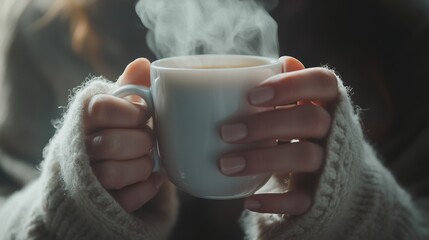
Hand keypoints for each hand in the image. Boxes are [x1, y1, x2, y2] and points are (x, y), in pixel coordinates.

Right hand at [84, 58, 162, 212]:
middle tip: (149, 140)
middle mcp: (79, 148)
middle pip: (108, 144)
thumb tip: (143, 64)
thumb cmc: (116, 130)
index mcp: (84, 119)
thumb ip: (130, 87)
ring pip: (112, 174)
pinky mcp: (101, 203)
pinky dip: (146, 188)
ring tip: (150, 160)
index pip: (100, 108)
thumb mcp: (121, 106)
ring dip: (142, 166)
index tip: (144, 113)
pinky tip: (154, 178)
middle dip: (140, 141)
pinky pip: (124, 200)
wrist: (99, 168)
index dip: (129, 112)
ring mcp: (86, 179)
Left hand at [219, 56, 338, 214]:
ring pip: (305, 156)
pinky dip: (276, 202)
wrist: (335, 177)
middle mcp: (335, 130)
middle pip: (311, 119)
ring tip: (225, 164)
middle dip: (267, 124)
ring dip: (262, 159)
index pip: (323, 82)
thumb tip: (261, 66)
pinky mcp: (324, 195)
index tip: (252, 96)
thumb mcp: (299, 107)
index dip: (291, 84)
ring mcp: (332, 163)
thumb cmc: (303, 132)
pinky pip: (303, 199)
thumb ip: (284, 88)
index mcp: (328, 102)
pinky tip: (248, 201)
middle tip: (226, 132)